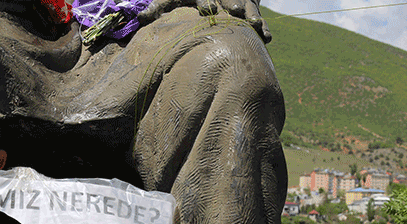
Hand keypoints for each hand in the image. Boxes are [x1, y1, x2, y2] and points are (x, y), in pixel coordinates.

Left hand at [138, 0, 270, 41]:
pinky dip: (262, 27)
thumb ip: (156, 7)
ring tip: (258, 28)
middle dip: (234, 3)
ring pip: (248, 7)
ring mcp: (239, 2)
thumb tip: (140, 17)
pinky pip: (257, 17)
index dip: (207, 1)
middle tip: (234, 12)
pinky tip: (266, 38)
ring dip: (252, 17)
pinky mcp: (249, 8)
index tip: (208, 7)